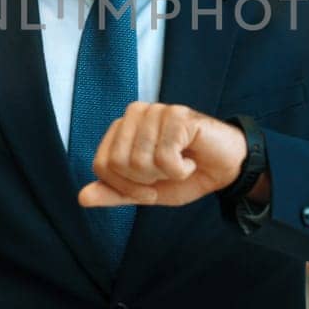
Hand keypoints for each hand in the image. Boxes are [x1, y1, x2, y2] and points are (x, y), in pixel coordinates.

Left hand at [77, 102, 247, 208]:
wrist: (225, 169)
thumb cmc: (186, 175)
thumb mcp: (146, 192)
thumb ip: (115, 193)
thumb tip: (82, 198)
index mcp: (122, 128)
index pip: (102, 165)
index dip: (126, 187)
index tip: (150, 186)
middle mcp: (135, 114)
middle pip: (119, 163)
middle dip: (145, 181)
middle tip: (167, 172)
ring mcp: (156, 111)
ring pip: (140, 160)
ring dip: (165, 174)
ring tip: (180, 163)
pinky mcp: (178, 115)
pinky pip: (165, 157)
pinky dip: (180, 169)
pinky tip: (190, 157)